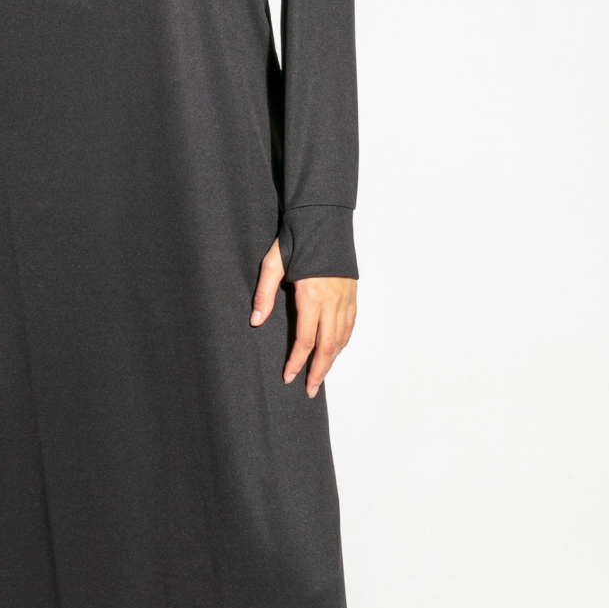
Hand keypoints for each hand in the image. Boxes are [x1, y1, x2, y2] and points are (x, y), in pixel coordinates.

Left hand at [250, 236, 356, 397]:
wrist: (324, 217)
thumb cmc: (297, 238)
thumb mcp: (273, 263)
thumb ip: (265, 293)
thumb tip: (256, 321)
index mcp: (312, 295)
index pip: (306, 340)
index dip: (297, 361)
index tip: (289, 377)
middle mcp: (333, 301)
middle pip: (328, 346)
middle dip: (318, 371)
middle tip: (309, 390)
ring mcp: (346, 297)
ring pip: (342, 338)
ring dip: (332, 360)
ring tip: (320, 376)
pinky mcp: (352, 292)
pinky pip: (351, 325)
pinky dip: (344, 342)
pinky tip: (337, 350)